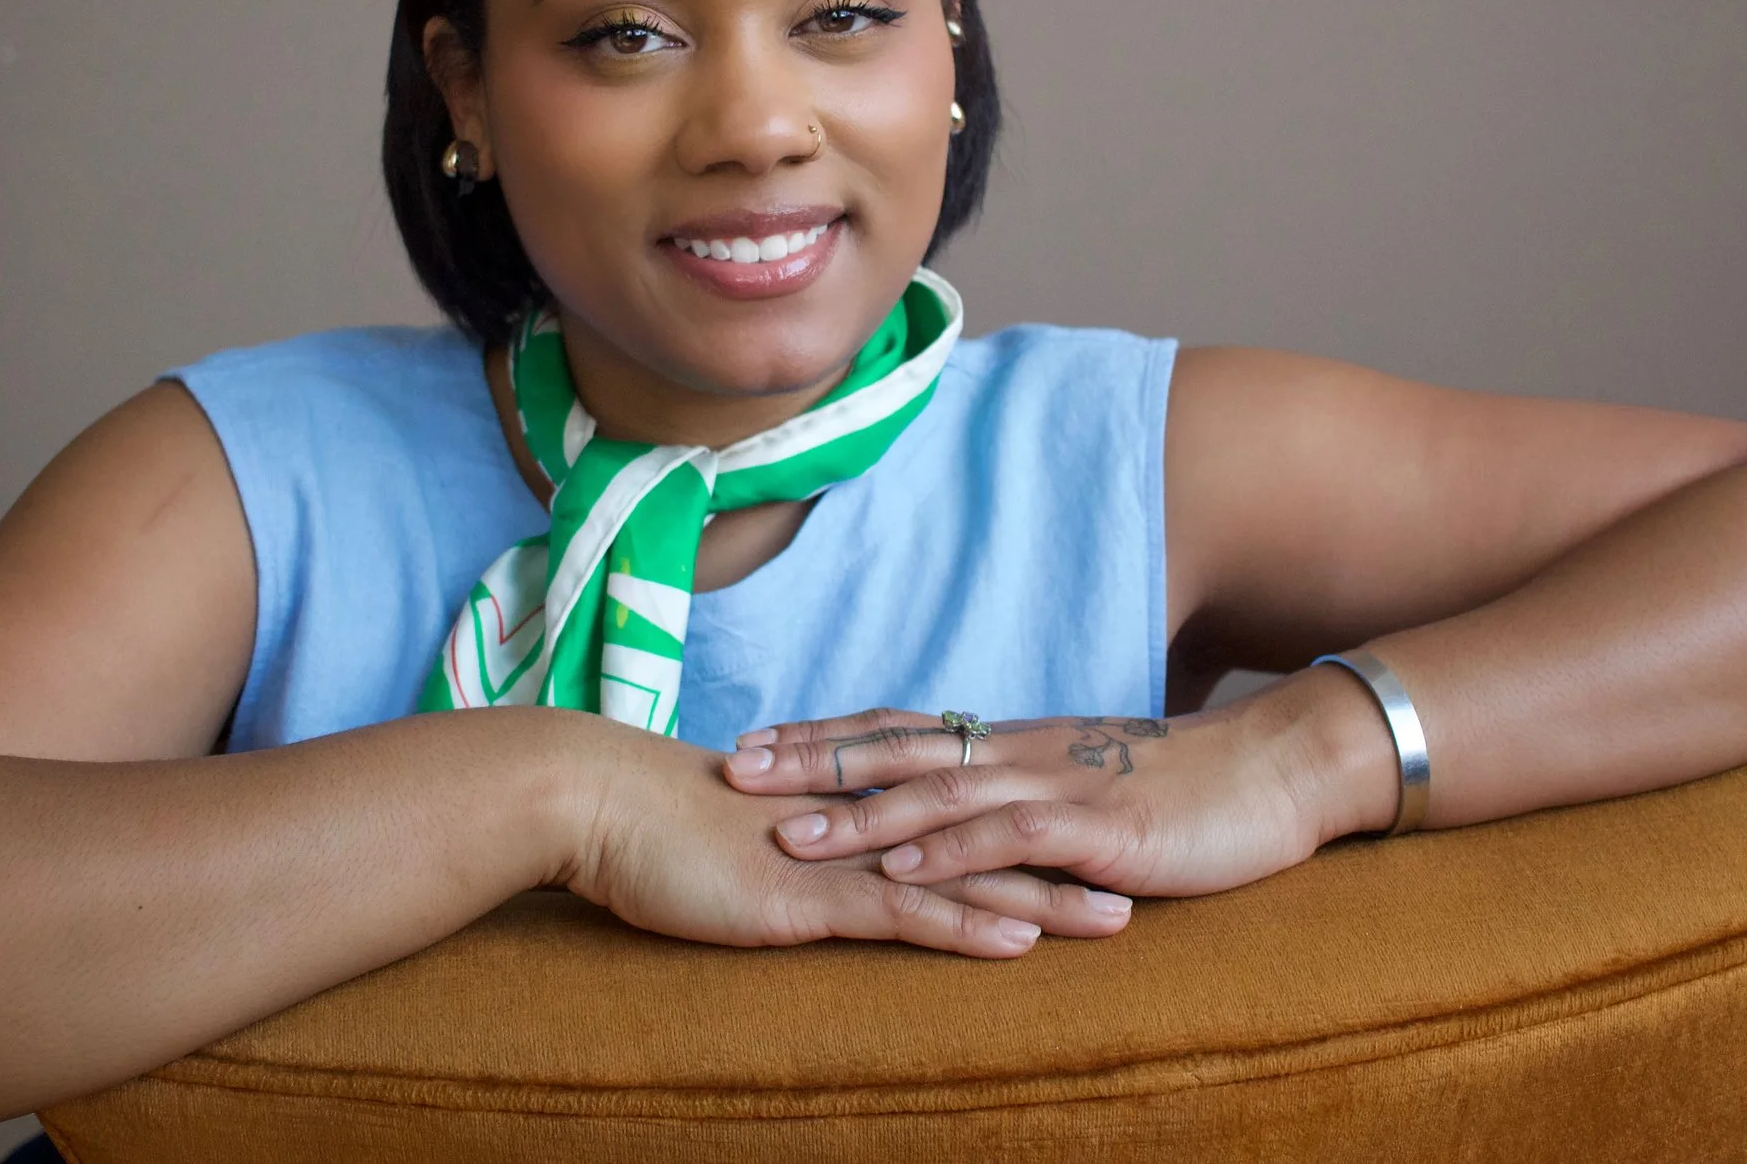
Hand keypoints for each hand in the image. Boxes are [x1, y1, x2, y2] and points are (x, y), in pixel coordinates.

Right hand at [552, 712, 1133, 958]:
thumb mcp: (750, 835)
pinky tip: (1019, 943)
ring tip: (1119, 918)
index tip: (1102, 835)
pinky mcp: (808, 896)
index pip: (964, 812)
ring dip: (1044, 899)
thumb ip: (801, 843)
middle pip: (988, 838)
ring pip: (964, 877)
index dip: (1035, 823)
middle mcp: (863, 821)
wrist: (596, 802)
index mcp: (856, 803)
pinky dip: (965, 928)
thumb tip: (830, 859)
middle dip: (1069, 859)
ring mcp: (840, 856)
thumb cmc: (659, 822)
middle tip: (1150, 872)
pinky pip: (902, 914)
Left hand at [718, 668, 1396, 897]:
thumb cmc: (1182, 787)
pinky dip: (952, 854)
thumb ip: (1021, 799)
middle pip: (894, 748)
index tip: (751, 741)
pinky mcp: (1095, 828)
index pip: (897, 730)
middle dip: (809, 759)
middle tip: (731, 768)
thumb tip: (961, 813)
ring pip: (938, 794)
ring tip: (790, 833)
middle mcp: (1018, 754)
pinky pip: (1010, 839)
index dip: (822, 734)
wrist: (1276, 771)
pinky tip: (904, 872)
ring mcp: (1054, 787)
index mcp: (1010, 744)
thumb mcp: (1082, 788)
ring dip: (860, 814)